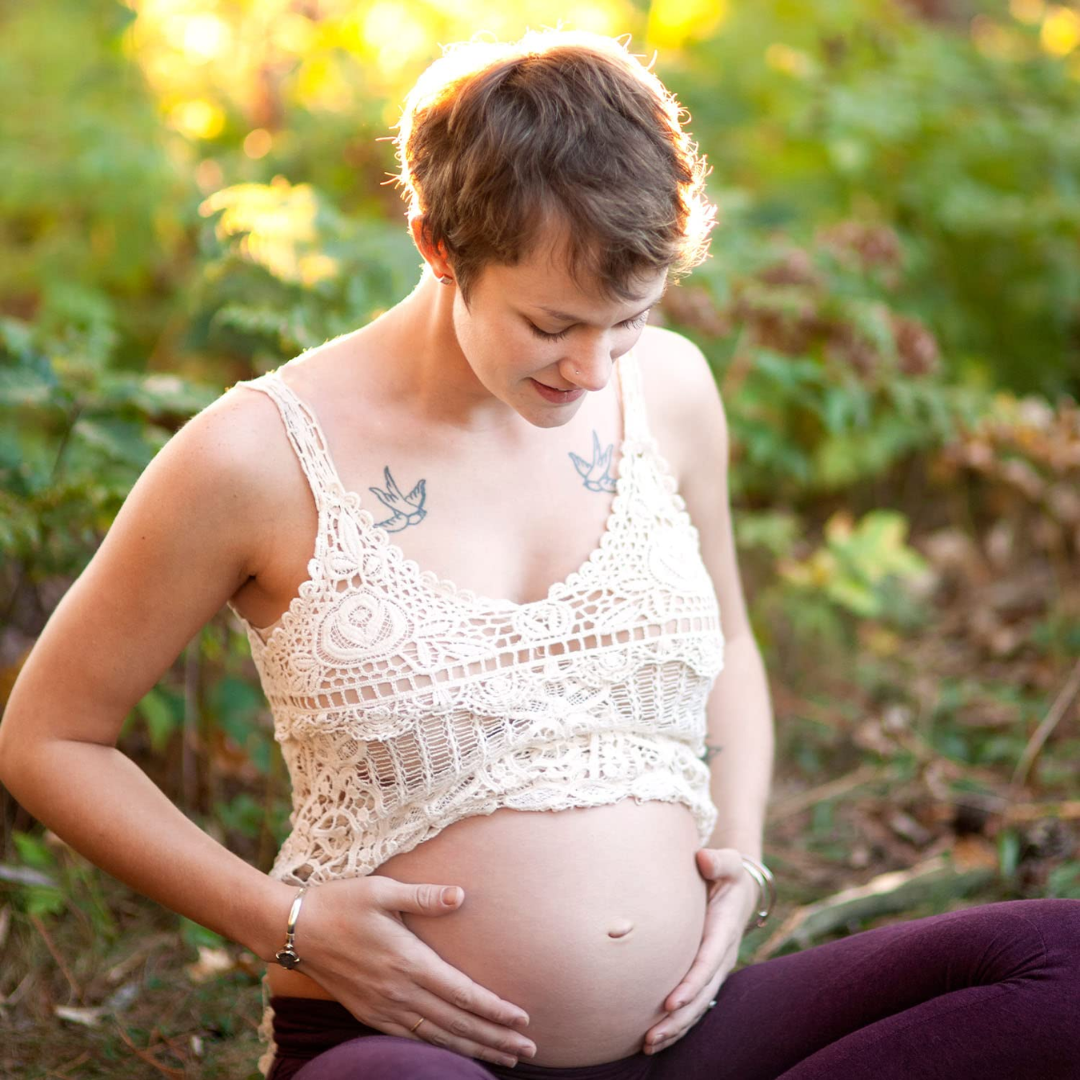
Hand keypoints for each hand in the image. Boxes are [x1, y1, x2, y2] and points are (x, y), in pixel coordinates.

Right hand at [291, 876, 536, 1068]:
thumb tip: (461, 895)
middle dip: (494, 1038)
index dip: (494, 1009)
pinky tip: (457, 1052)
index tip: (523, 1019)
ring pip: (437, 1037)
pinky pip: (412, 1040)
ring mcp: (383, 1008)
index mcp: (407, 961)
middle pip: (456, 1023)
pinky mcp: (370, 1014)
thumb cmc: (341, 902)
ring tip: (504, 1058)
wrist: (296, 930)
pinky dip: (440, 1050)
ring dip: (473, 1049)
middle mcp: (398, 991)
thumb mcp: (382, 890)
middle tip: (528, 1050)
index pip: (461, 993)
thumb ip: (424, 896)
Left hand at [642, 847, 757, 1055]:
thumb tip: (703, 857)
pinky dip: (677, 1023)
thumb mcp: (728, 863)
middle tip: (652, 1035)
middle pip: (702, 994)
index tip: (671, 1001)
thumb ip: (718, 860)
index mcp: (724, 930)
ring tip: (649, 1044)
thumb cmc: (725, 872)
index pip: (707, 961)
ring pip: (698, 1006)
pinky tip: (655, 1038)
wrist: (737, 889)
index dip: (691, 984)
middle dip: (679, 1017)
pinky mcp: (706, 975)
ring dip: (675, 1027)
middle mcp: (722, 956)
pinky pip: (694, 1004)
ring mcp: (715, 969)